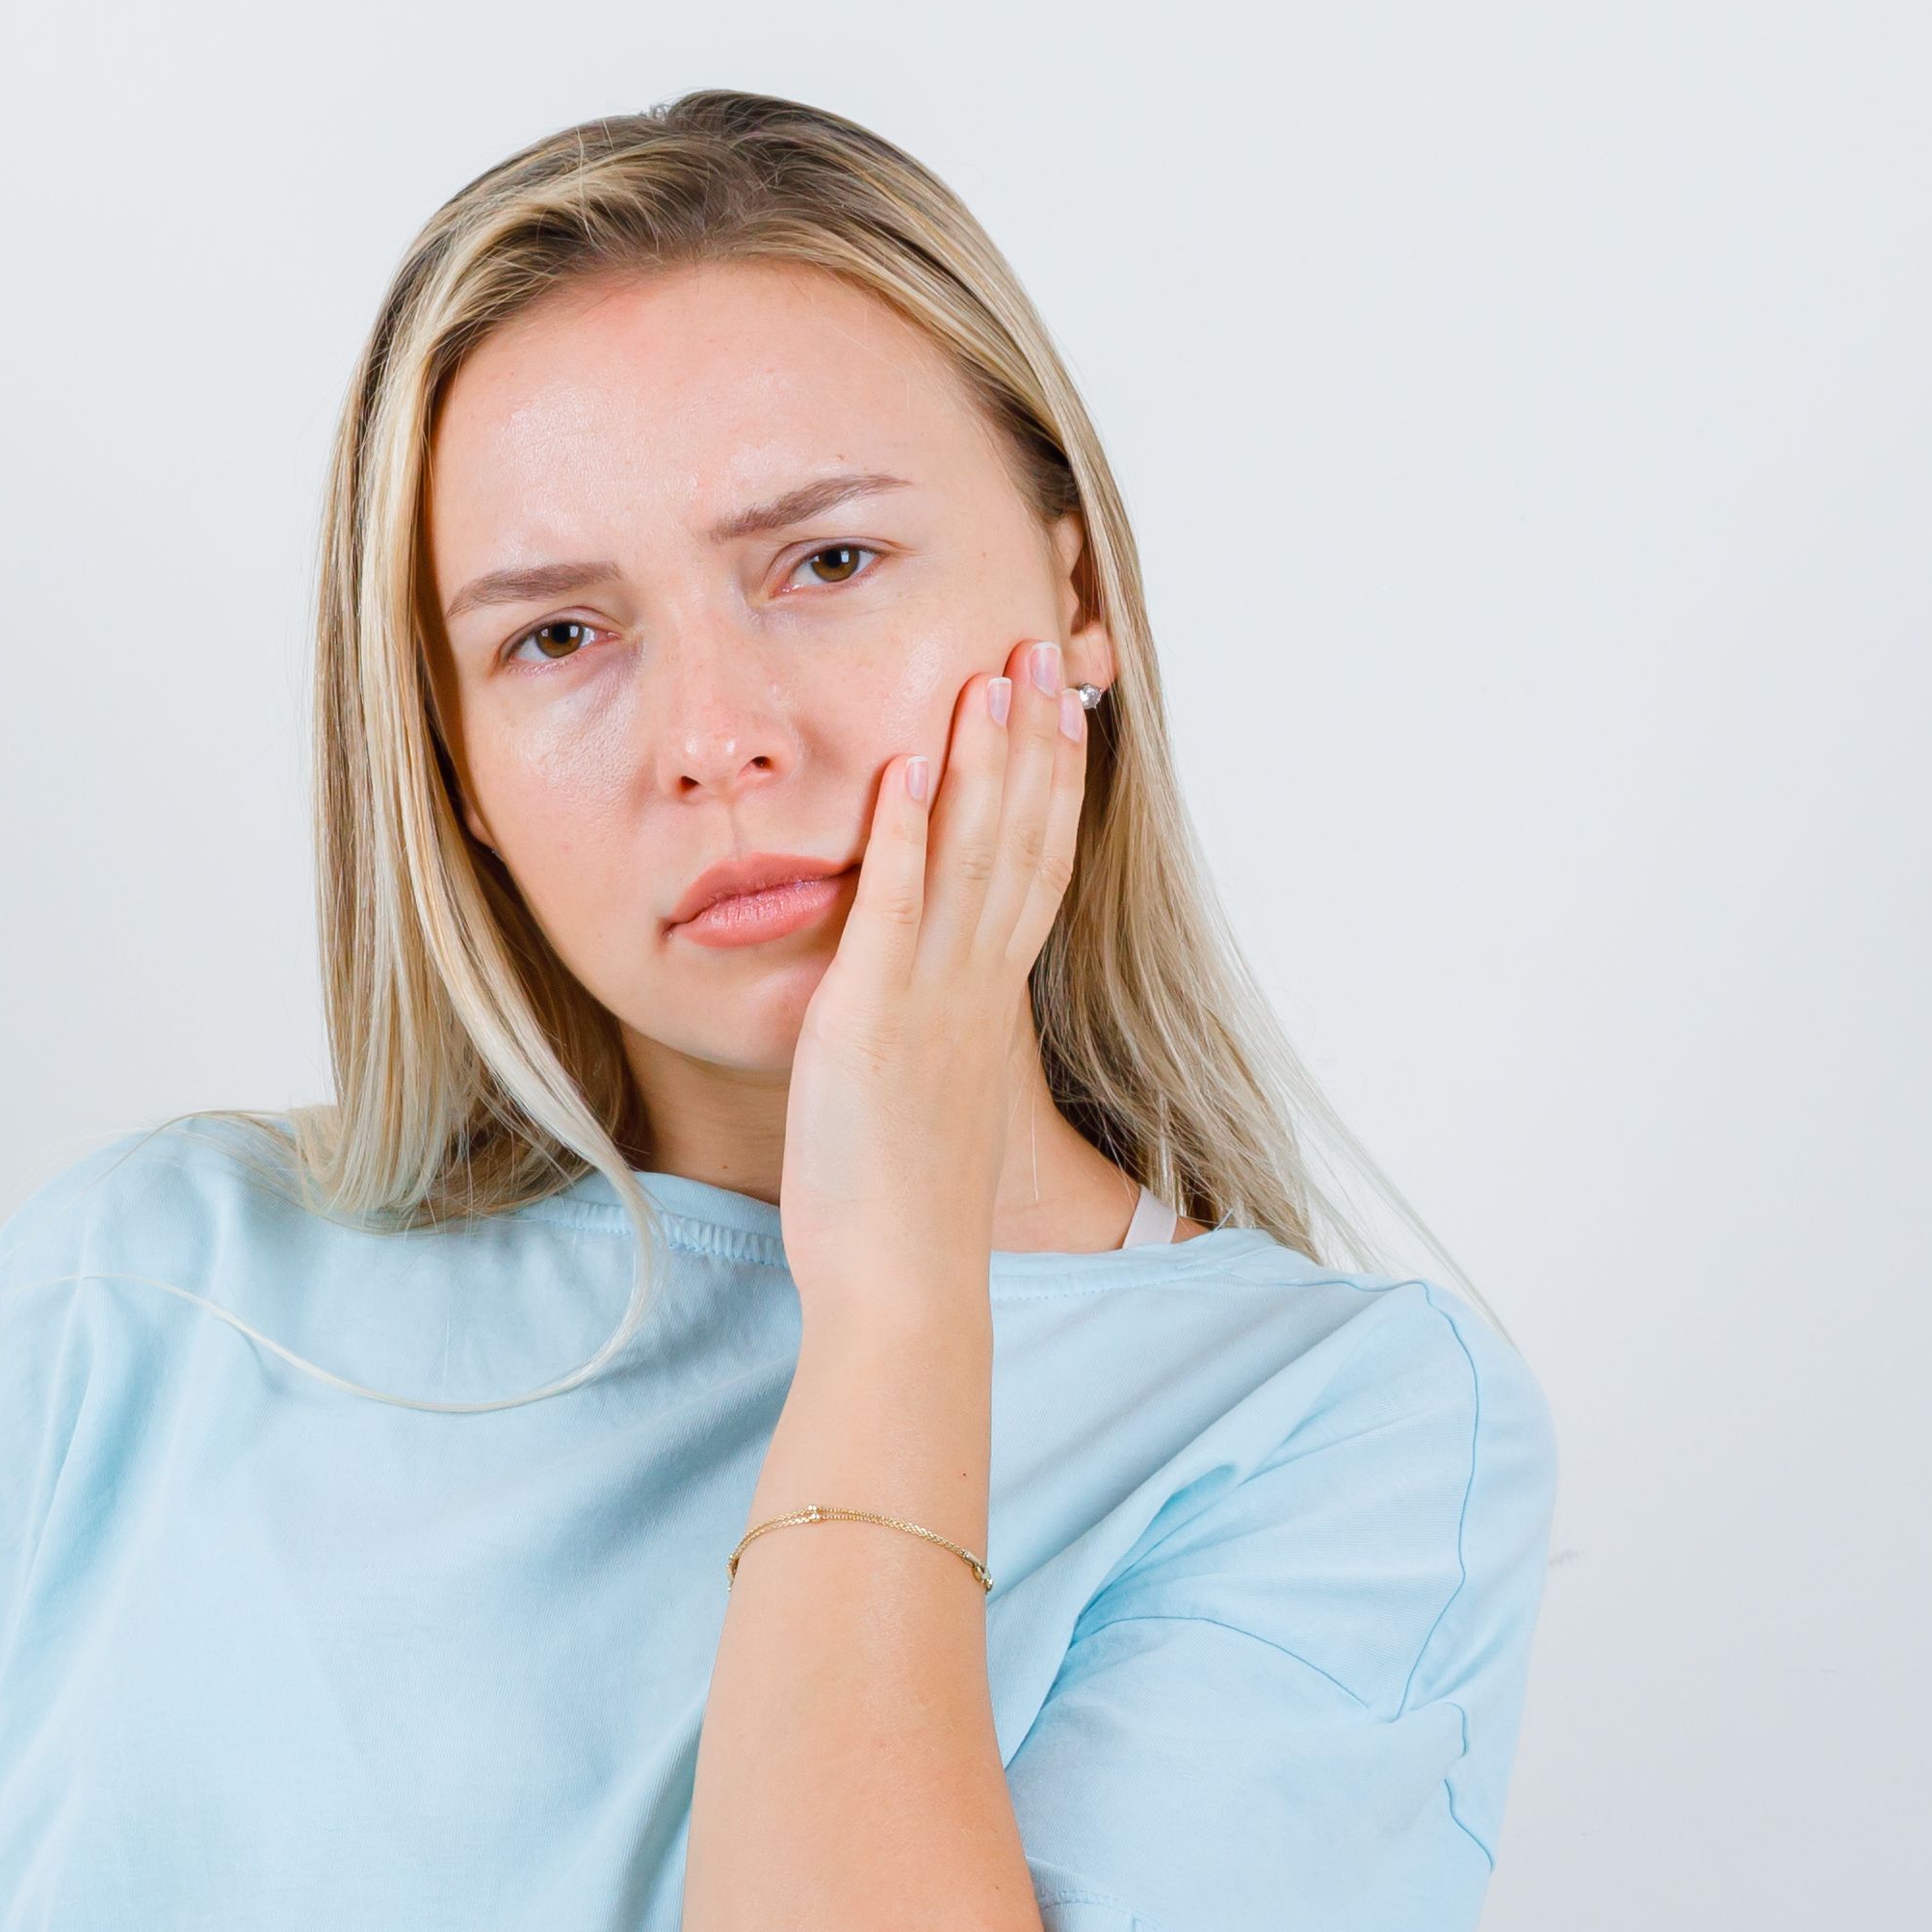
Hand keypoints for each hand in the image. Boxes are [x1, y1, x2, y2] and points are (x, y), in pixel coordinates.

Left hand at [773, 636, 1092, 1346]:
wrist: (903, 1283)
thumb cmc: (903, 1211)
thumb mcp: (926, 1101)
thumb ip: (930, 1037)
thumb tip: (921, 1008)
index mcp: (987, 1004)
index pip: (1036, 870)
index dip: (1053, 784)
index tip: (1062, 709)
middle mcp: (973, 989)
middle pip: (1021, 839)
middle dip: (1033, 738)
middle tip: (1044, 648)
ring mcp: (929, 1001)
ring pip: (973, 855)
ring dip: (982, 758)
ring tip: (990, 671)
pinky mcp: (870, 1022)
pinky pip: (892, 909)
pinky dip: (901, 833)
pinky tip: (905, 762)